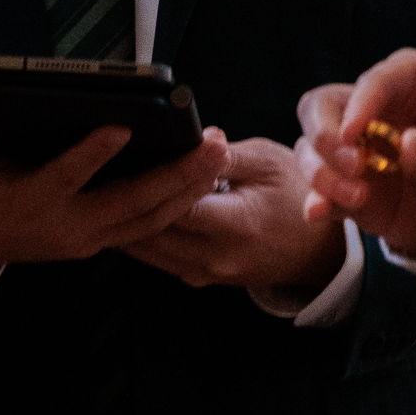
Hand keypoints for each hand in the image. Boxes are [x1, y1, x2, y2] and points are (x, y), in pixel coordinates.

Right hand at [0, 121, 229, 273]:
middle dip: (177, 175)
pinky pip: (143, 229)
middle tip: (213, 143)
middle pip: (131, 204)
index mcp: (29, 202)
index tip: (123, 125)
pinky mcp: (90, 240)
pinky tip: (199, 182)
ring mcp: (82, 237)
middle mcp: (64, 225)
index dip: (93, 153)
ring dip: (187, 191)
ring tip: (220, 157)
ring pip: (147, 221)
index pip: (66, 176)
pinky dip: (174, 207)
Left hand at [123, 135, 345, 294]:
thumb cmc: (295, 193)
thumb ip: (225, 154)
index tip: (126, 156)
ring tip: (102, 191)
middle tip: (97, 172)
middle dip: (128, 202)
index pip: (179, 206)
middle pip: (155, 232)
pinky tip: (127, 213)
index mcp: (236, 224)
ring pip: (151, 251)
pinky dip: (143, 237)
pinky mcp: (202, 278)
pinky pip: (162, 259)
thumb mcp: (267, 161)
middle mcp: (217, 257)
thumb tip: (192, 136)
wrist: (318, 248)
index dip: (151, 181)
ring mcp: (208, 273)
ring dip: (127, 223)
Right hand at [296, 48, 415, 262]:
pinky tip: (320, 212)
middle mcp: (371, 107)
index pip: (375, 81)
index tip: (353, 133)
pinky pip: (319, 189)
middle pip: (321, 106)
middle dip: (326, 135)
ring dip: (323, 172)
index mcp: (408, 78)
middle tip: (353, 164)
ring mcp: (355, 148)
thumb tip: (408, 148)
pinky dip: (316, 200)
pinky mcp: (348, 185)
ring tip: (358, 196)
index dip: (360, 104)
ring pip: (311, 146)